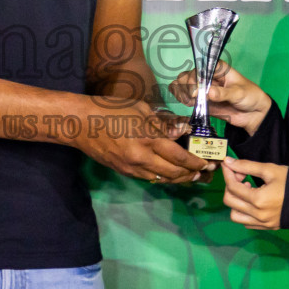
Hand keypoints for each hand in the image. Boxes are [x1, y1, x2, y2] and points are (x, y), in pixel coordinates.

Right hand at [76, 99, 209, 184]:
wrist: (81, 123)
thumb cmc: (111, 109)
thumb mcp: (141, 108)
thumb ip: (163, 122)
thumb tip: (183, 129)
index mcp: (149, 139)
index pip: (180, 156)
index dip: (196, 162)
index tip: (207, 162)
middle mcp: (142, 157)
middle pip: (174, 173)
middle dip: (192, 174)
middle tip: (204, 172)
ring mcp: (132, 167)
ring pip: (162, 179)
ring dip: (179, 179)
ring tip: (191, 177)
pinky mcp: (124, 171)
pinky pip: (148, 178)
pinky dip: (162, 178)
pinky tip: (169, 174)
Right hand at [169, 63, 271, 134]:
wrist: (254, 113)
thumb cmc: (250, 96)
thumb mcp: (239, 93)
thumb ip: (223, 93)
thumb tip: (207, 92)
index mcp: (217, 68)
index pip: (200, 68)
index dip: (194, 78)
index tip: (196, 91)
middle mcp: (207, 76)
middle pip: (187, 75)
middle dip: (185, 86)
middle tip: (193, 98)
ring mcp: (203, 89)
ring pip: (182, 85)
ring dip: (181, 93)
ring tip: (190, 102)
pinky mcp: (201, 101)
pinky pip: (185, 97)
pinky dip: (182, 99)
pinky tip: (188, 104)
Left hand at [221, 158, 285, 229]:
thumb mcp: (270, 170)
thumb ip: (247, 166)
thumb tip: (228, 161)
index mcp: (258, 200)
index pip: (233, 187)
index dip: (228, 173)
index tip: (228, 164)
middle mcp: (258, 215)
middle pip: (230, 201)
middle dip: (230, 185)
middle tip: (241, 176)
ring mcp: (262, 223)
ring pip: (235, 216)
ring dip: (236, 202)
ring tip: (248, 191)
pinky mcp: (266, 227)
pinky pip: (246, 222)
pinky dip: (243, 211)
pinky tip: (252, 201)